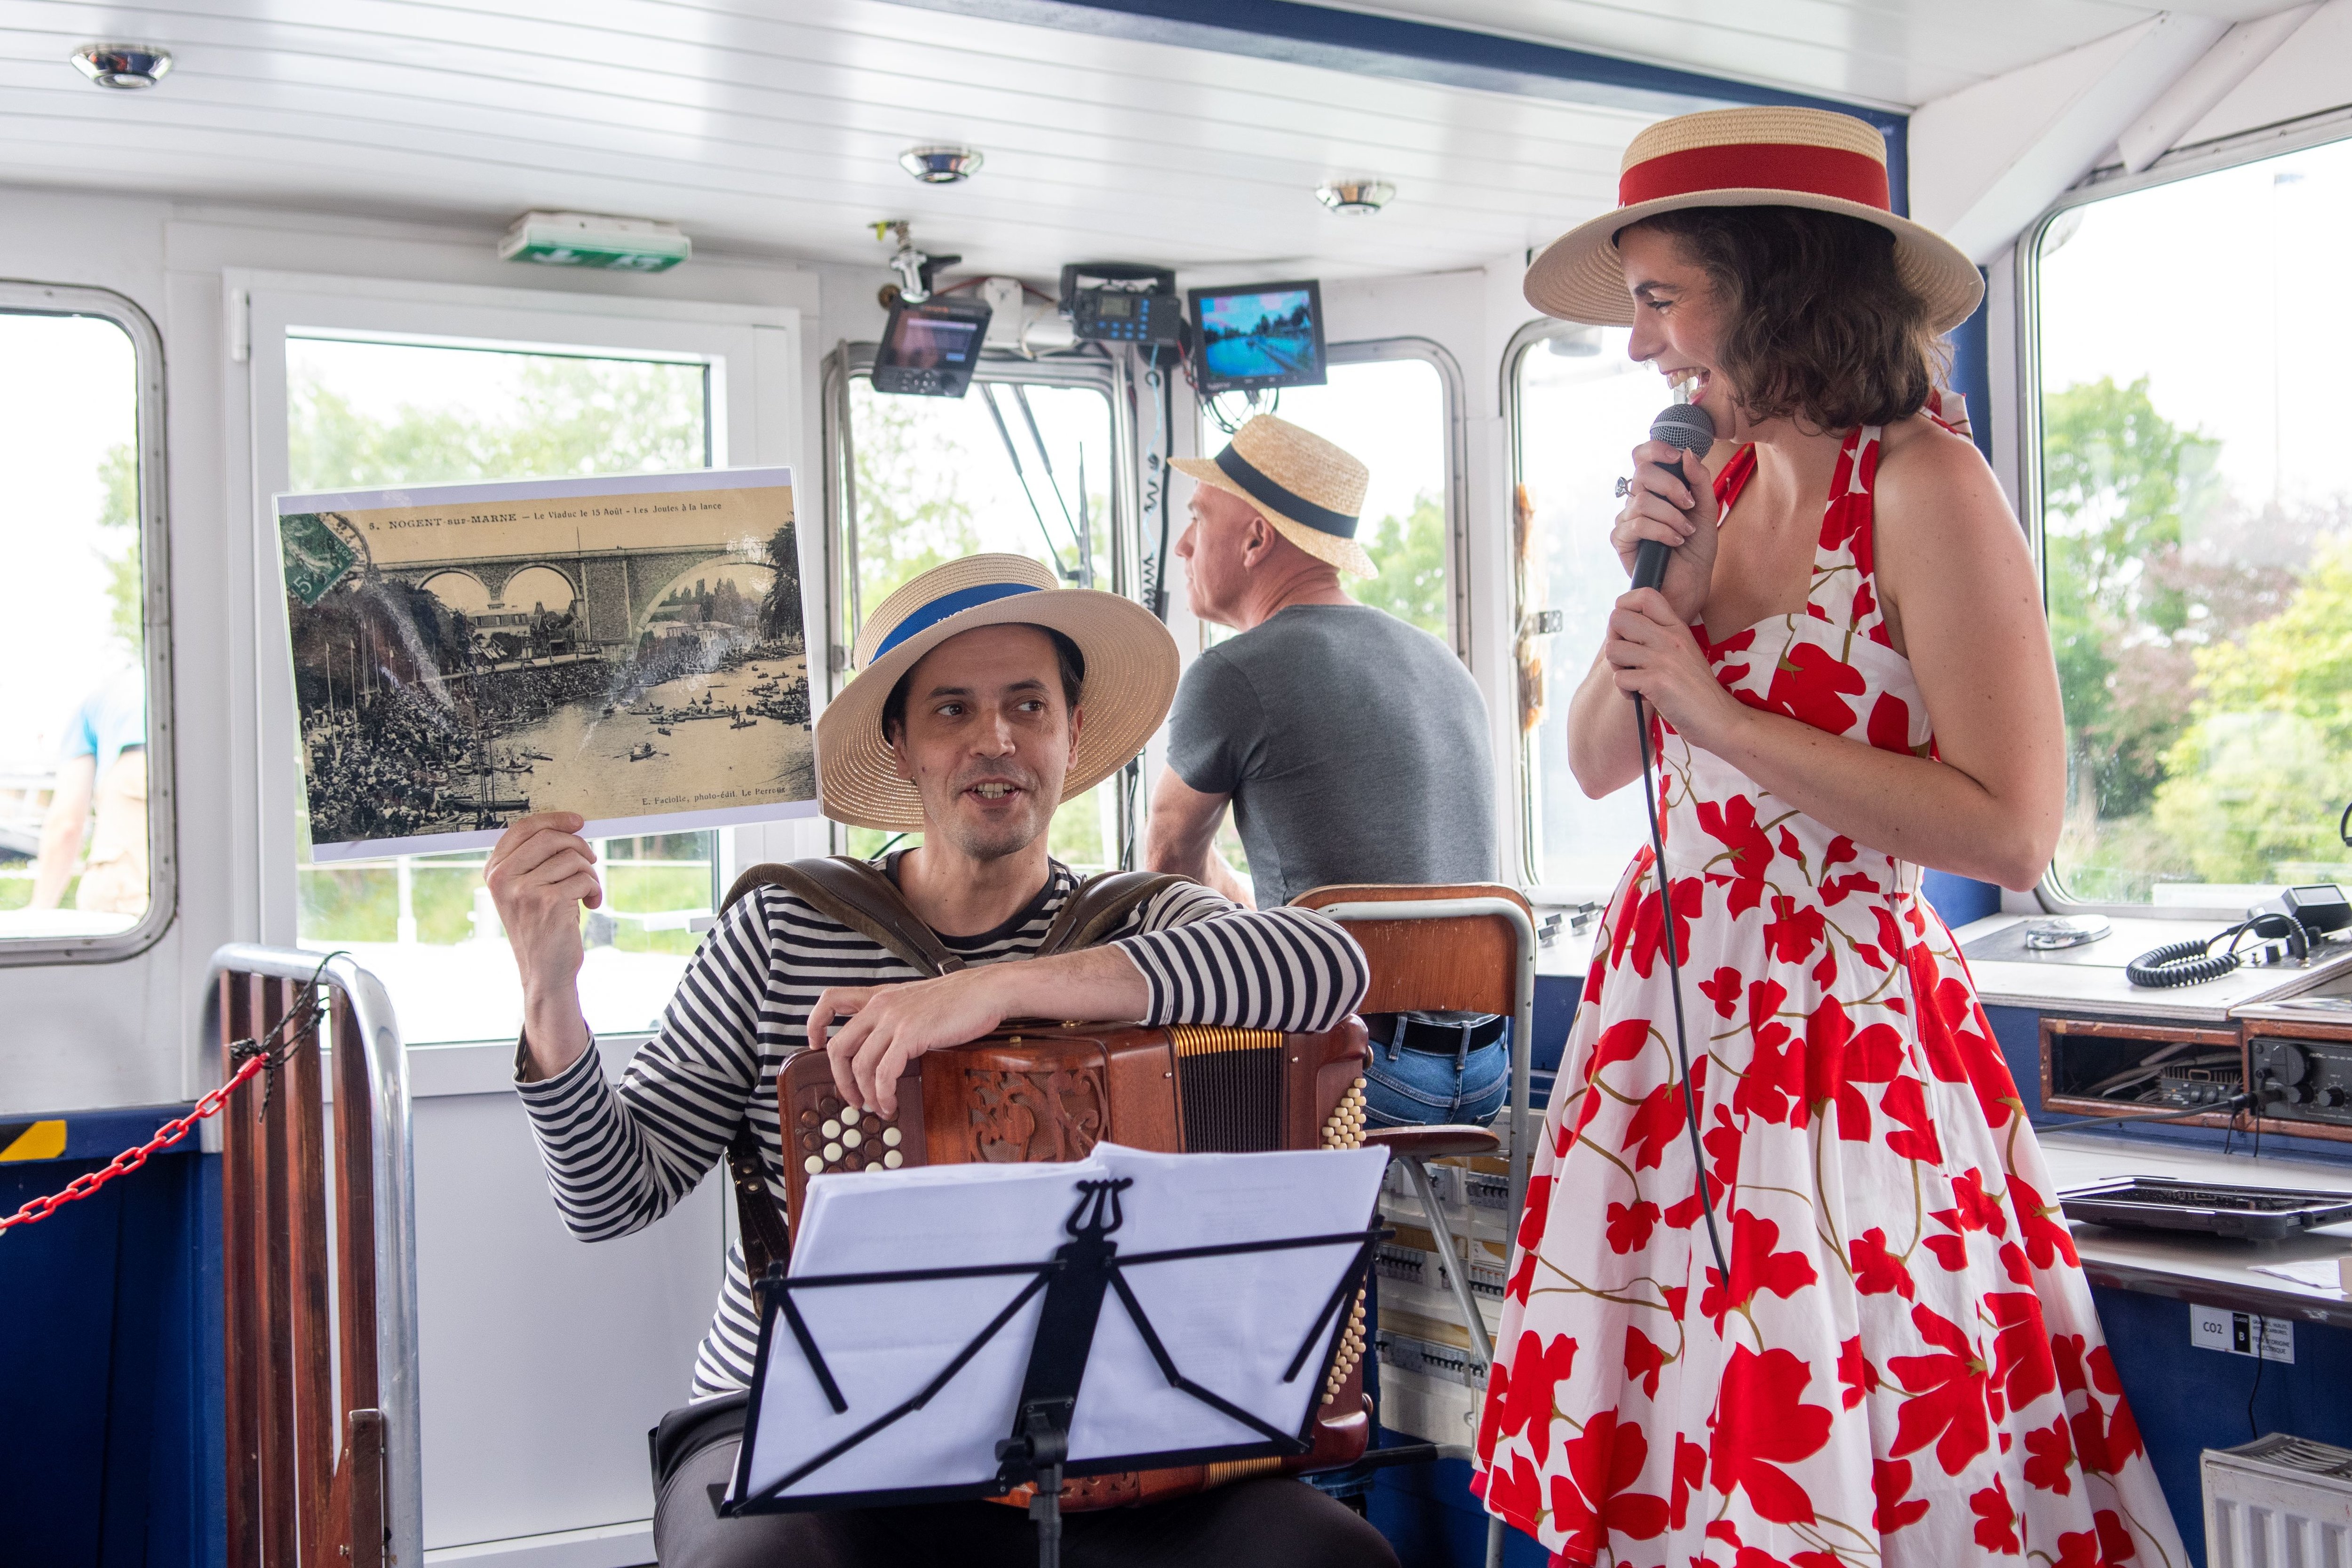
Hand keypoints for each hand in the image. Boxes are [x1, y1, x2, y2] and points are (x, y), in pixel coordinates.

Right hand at [485, 814, 602, 1079]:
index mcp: (495, 871)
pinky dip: (594, 890)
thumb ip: (533, 861)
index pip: (523, 828)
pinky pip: (584, 878)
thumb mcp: (525, 891)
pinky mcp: (547, 902)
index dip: (554, 819)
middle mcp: (503, 879)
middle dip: (579, 847)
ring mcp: (523, 890)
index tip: (578, 822)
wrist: (544, 971)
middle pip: (551, 838)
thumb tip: (566, 826)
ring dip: (589, 874)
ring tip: (587, 893)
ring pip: (572, 858)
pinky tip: (591, 905)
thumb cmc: (540, 928)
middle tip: (590, 863)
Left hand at [807, 967, 1016, 1117]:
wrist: (987, 991)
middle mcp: (880, 1006)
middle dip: (841, 1080)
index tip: (815, 1044)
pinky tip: (890, 1102)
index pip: (831, 1000)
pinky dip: (883, 1094)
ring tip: (878, 1107)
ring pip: (859, 1065)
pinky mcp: (910, 1035)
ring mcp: (894, 1020)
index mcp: (880, 996)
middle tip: (853, 1098)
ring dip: (865, 1094)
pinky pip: (884, 1073)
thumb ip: (897, 1017)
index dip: (815, 1024)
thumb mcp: (918, 1001)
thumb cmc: (960, 999)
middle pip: (839, 1046)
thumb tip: (887, 1047)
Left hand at [1604, 588, 1741, 750]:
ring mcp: (1663, 658)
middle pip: (1618, 619)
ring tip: (1634, 678)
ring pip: (1613, 649)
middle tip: (1626, 658)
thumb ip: (1659, 637)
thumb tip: (1622, 629)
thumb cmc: (1695, 689)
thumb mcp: (1683, 653)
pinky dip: (1625, 690)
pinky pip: (1620, 677)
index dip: (1624, 607)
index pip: (1645, 595)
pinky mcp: (1657, 681)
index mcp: (1677, 627)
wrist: (1719, 718)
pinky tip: (1640, 695)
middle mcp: (1670, 637)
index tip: (1626, 629)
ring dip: (1617, 667)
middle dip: (1614, 639)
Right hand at [1610, 438, 1719, 623]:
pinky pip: (1638, 525)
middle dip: (1672, 487)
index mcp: (1655, 488)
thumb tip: (1686, 453)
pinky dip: (1662, 532)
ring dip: (1671, 517)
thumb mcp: (1706, 508)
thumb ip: (1699, 480)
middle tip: (1689, 505)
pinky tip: (1675, 541)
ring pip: (1642, 501)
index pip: (1642, 456)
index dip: (1655, 449)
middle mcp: (1637, 500)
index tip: (1676, 457)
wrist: (1692, 583)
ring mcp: (1627, 520)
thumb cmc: (1697, 548)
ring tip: (1685, 532)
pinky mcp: (1621, 541)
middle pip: (1642, 473)